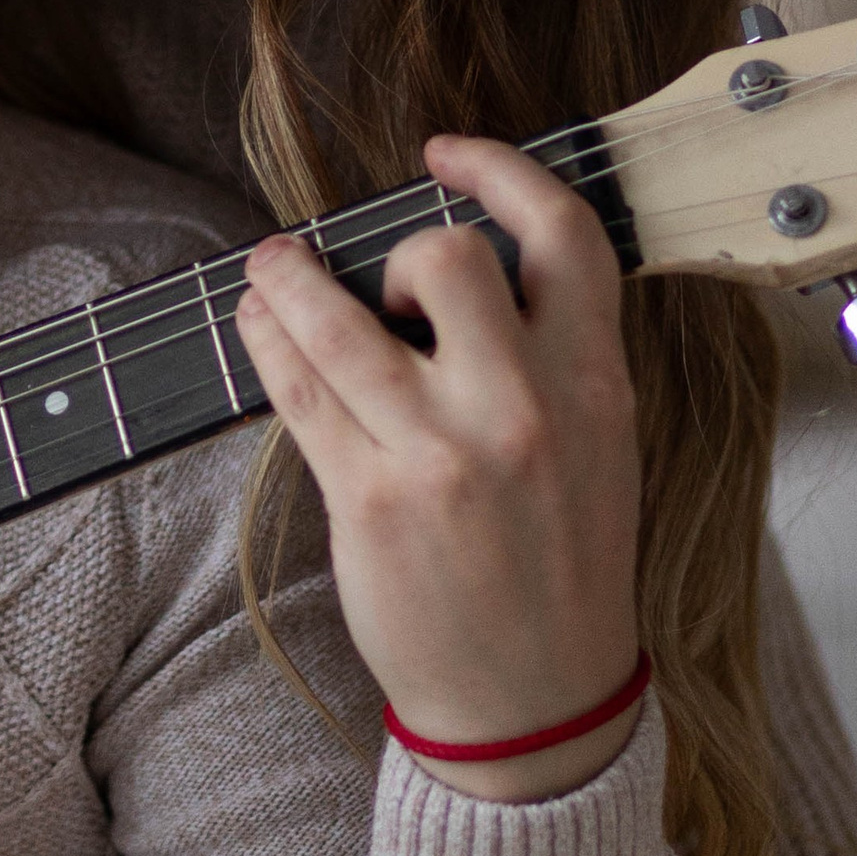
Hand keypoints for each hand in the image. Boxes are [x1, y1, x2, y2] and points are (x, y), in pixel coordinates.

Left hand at [235, 135, 641, 799]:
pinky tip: (259, 323)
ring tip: (270, 266)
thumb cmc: (559, 568)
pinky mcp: (370, 500)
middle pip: (444, 258)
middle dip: (398, 249)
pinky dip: (266, 339)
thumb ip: (548, 360)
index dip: (501, 171)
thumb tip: (460, 271)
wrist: (537, 701)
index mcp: (595, 388)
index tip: (448, 154)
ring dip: (287, 277)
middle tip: (380, 286)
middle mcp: (523, 412)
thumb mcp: (597, 450)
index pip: (566, 237)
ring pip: (339, 319)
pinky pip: (298, 389)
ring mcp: (441, 455)